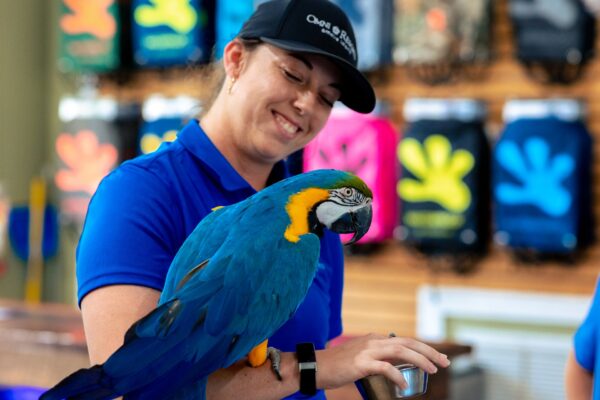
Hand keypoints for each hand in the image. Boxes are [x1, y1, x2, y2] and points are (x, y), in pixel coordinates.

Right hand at [316, 333, 450, 389]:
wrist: (317, 366)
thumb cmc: (339, 365)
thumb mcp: (362, 357)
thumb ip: (378, 358)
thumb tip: (396, 368)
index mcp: (375, 339)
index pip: (406, 340)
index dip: (425, 348)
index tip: (439, 358)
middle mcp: (374, 341)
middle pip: (408, 343)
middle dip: (429, 351)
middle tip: (445, 362)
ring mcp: (368, 351)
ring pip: (400, 351)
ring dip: (420, 360)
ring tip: (433, 370)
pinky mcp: (361, 363)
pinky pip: (384, 368)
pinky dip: (397, 375)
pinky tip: (404, 384)